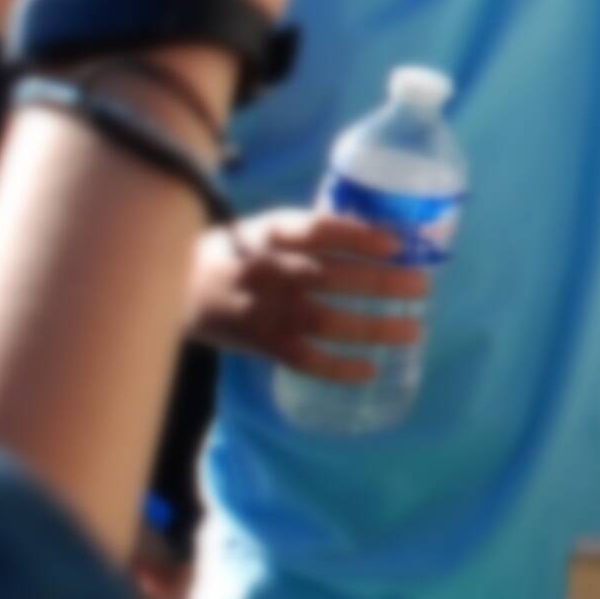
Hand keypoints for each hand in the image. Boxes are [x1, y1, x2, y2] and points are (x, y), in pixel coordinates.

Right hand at [189, 209, 426, 382]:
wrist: (176, 286)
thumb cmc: (242, 252)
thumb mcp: (268, 228)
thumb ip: (314, 231)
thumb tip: (386, 235)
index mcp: (271, 233)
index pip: (317, 231)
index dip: (357, 237)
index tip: (396, 244)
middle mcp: (266, 270)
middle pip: (328, 277)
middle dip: (379, 283)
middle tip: (422, 286)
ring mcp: (262, 310)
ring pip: (322, 321)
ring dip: (371, 328)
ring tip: (413, 330)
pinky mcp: (259, 343)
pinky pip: (302, 359)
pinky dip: (337, 368)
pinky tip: (371, 370)